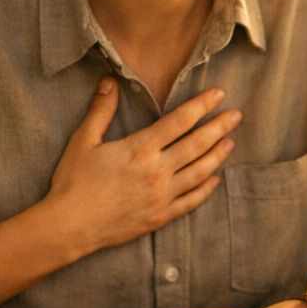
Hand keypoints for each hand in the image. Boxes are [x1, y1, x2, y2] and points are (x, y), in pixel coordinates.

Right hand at [43, 78, 240, 256]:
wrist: (70, 226)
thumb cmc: (73, 182)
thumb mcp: (83, 141)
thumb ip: (100, 110)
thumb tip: (109, 81)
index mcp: (140, 149)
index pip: (179, 121)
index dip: (201, 105)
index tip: (219, 94)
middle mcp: (157, 171)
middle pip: (197, 144)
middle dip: (219, 127)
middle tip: (236, 115)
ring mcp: (162, 196)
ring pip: (199, 172)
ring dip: (217, 156)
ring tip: (231, 142)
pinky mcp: (161, 216)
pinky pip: (191, 201)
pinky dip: (206, 189)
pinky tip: (215, 180)